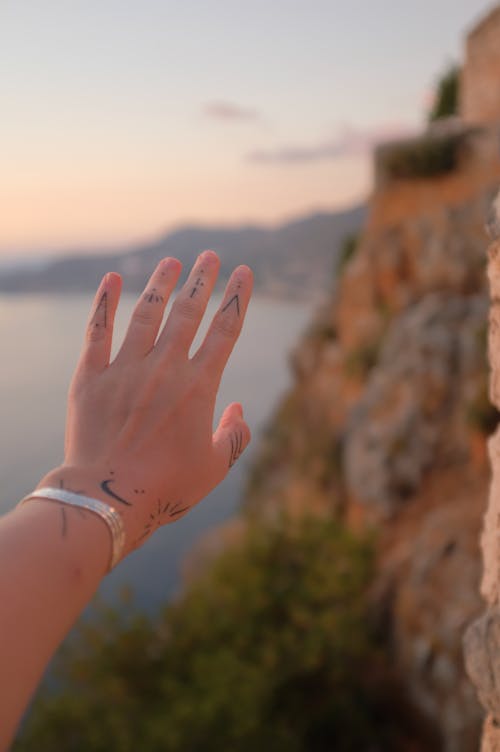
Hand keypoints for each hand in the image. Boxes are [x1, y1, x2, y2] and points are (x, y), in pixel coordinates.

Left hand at [37, 251, 252, 558]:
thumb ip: (234, 436)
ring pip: (147, 314)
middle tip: (209, 256)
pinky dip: (104, 303)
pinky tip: (111, 280)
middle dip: (202, 281)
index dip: (237, 299)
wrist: (109, 499)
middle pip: (188, 313)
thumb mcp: (214, 468)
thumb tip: (239, 409)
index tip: (244, 273)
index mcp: (198, 388)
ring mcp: (126, 369)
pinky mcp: (91, 377)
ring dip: (162, 285)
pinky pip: (98, 332)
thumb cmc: (166, 488)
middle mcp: (165, 369)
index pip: (225, 331)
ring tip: (171, 262)